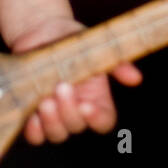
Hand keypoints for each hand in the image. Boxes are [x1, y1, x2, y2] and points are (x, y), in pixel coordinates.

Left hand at [10, 16, 142, 145]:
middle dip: (68, 110)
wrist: (42, 31)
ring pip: (56, 134)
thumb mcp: (96, 48)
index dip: (96, 119)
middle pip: (76, 126)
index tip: (86, 106)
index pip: (103, 122)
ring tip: (44, 101)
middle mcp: (76, 110)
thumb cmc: (73, 41)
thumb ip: (116, 65)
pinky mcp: (32, 114)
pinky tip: (31, 116)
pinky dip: (34, 131)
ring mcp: (54, 114)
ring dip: (51, 121)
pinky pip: (35, 136)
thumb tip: (136, 78)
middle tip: (60, 87)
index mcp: (96, 99)